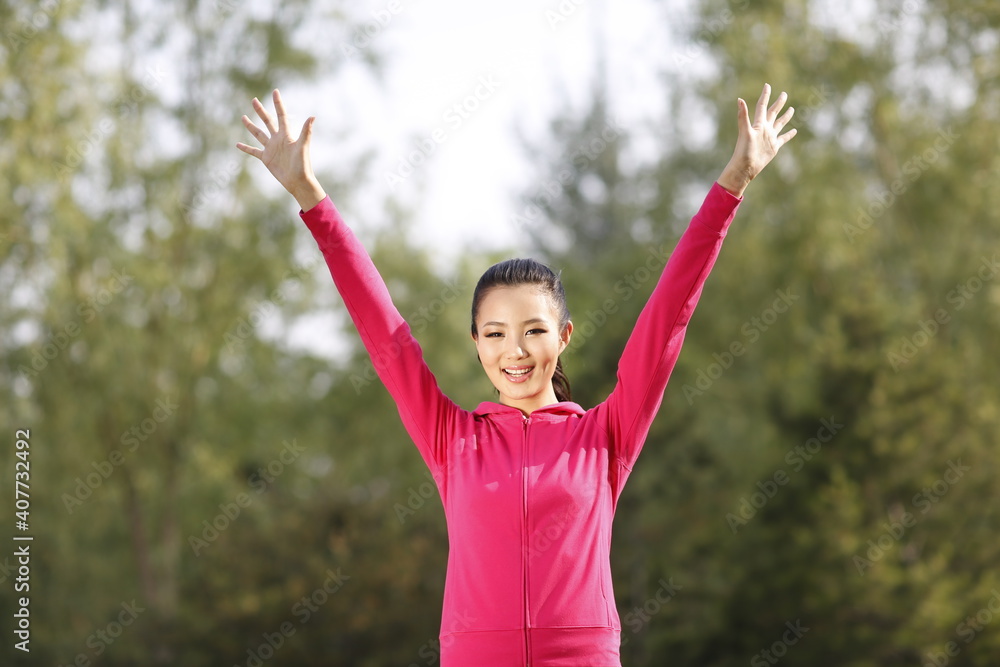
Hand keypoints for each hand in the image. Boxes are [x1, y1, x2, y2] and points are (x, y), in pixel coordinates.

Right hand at [237, 89, 326, 210]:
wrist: (298, 181)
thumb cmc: (303, 165)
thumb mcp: (302, 147)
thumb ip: (306, 131)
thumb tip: (312, 116)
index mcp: (286, 135)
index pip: (281, 115)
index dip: (278, 104)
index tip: (275, 91)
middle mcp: (278, 139)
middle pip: (267, 121)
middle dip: (261, 111)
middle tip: (254, 100)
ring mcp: (271, 148)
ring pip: (259, 134)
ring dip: (251, 126)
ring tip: (243, 117)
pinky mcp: (266, 158)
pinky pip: (253, 151)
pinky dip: (245, 148)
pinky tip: (237, 144)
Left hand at [717, 83, 796, 197]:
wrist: (745, 168)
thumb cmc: (743, 151)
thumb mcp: (744, 131)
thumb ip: (743, 115)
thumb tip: (739, 99)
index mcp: (758, 124)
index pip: (762, 106)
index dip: (765, 96)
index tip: (767, 85)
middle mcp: (764, 129)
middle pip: (773, 113)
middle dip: (778, 103)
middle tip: (784, 94)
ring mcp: (769, 138)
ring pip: (780, 124)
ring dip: (785, 116)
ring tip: (791, 109)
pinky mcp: (773, 147)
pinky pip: (783, 139)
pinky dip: (789, 134)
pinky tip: (794, 131)